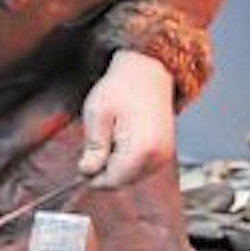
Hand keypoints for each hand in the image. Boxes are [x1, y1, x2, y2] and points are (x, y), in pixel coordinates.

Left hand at [78, 50, 175, 187]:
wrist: (149, 69)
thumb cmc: (122, 87)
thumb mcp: (97, 114)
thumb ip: (93, 148)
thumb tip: (87, 172)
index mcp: (141, 150)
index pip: (111, 181)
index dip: (93, 174)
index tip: (83, 160)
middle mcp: (158, 157)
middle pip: (122, 181)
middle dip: (105, 169)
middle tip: (96, 143)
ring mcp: (165, 155)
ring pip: (131, 175)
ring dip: (117, 164)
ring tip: (112, 135)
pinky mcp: (166, 150)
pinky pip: (141, 166)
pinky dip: (128, 159)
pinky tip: (123, 137)